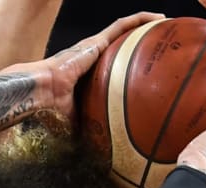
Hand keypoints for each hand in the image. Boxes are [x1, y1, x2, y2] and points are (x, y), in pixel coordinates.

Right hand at [33, 12, 163, 123]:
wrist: (41, 93)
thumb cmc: (52, 109)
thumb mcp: (79, 121)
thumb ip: (92, 127)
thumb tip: (103, 151)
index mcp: (88, 75)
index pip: (111, 67)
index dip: (127, 65)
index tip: (144, 69)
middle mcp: (92, 58)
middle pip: (120, 46)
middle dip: (139, 42)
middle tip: (160, 44)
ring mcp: (94, 47)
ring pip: (124, 31)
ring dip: (144, 24)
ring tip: (164, 22)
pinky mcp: (95, 41)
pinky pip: (122, 25)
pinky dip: (140, 19)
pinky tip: (158, 17)